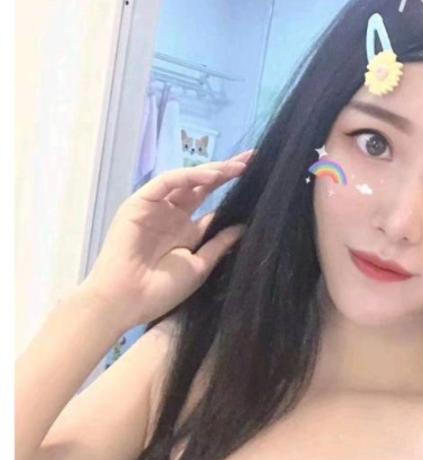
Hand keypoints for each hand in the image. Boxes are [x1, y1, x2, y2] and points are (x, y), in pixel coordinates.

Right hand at [79, 149, 254, 328]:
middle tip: (252, 158)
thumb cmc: (162, 290)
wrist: (127, 300)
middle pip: (201, 186)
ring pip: (185, 181)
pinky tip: (211, 176)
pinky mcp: (139, 203)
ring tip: (237, 167)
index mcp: (186, 232)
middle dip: (226, 172)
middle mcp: (172, 216)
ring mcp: (156, 208)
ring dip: (211, 171)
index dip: (232, 192)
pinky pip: (165, 182)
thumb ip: (219, 244)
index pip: (212, 205)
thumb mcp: (200, 266)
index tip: (258, 180)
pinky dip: (187, 176)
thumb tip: (243, 226)